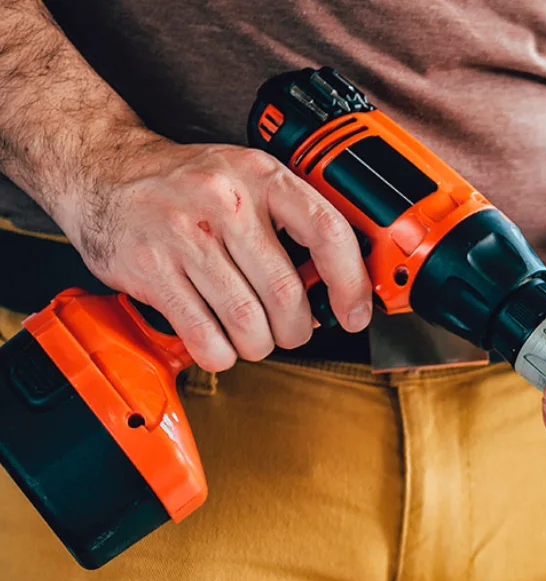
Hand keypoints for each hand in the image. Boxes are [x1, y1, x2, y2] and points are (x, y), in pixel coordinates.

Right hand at [53, 134, 370, 371]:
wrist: (102, 172)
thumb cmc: (187, 186)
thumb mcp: (248, 181)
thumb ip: (294, 223)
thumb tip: (336, 289)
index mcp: (261, 176)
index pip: (327, 232)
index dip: (351, 283)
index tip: (355, 313)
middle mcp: (224, 202)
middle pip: (286, 292)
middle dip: (297, 329)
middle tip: (291, 332)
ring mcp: (184, 236)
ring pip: (248, 321)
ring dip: (259, 346)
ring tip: (254, 339)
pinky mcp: (151, 269)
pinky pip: (203, 335)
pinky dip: (219, 353)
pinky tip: (219, 344)